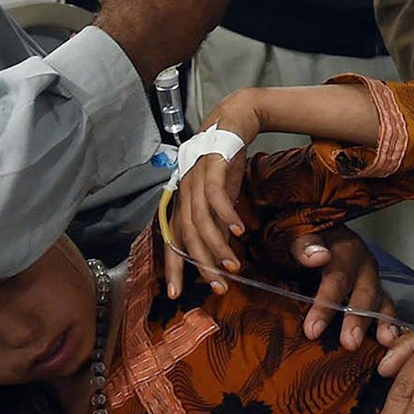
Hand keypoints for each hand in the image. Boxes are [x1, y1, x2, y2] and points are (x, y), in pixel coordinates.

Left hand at [162, 91, 264, 297]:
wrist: (234, 119)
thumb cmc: (226, 160)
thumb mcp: (220, 194)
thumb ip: (217, 219)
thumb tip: (222, 247)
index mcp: (183, 201)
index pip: (174, 240)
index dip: (174, 268)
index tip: (176, 294)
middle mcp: (184, 192)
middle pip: (186, 236)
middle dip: (200, 264)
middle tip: (216, 287)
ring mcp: (195, 178)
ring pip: (200, 220)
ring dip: (217, 246)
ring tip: (233, 266)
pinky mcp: (211, 165)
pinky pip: (216, 196)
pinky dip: (226, 215)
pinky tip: (239, 231)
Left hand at [290, 225, 397, 349]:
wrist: (315, 242)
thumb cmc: (304, 243)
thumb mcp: (296, 236)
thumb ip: (304, 244)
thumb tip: (318, 256)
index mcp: (345, 250)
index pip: (337, 278)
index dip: (326, 305)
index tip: (313, 330)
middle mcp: (364, 267)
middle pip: (365, 293)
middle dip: (359, 319)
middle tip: (351, 343)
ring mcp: (372, 283)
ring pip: (382, 303)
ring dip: (383, 324)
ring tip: (385, 342)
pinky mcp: (376, 298)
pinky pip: (386, 313)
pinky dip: (390, 328)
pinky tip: (391, 346)